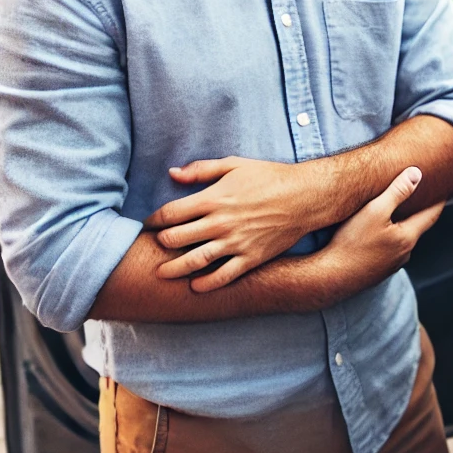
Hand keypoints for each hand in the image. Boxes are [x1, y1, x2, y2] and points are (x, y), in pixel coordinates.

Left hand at [146, 157, 331, 291]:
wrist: (305, 196)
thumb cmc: (268, 177)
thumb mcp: (234, 165)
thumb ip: (201, 170)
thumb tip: (172, 172)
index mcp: (213, 198)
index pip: (171, 213)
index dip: (153, 220)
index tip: (147, 224)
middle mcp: (221, 223)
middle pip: (177, 239)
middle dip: (160, 244)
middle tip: (154, 247)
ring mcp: (236, 243)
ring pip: (195, 261)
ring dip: (173, 269)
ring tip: (161, 274)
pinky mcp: (251, 258)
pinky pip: (224, 276)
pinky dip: (206, 284)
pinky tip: (195, 286)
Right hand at [319, 167, 443, 291]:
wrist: (330, 277)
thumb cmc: (351, 243)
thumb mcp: (374, 211)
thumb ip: (397, 192)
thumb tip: (417, 174)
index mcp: (408, 238)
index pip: (431, 214)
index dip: (438, 199)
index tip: (444, 188)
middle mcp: (404, 254)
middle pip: (417, 227)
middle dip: (418, 211)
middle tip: (420, 194)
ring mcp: (391, 265)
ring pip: (402, 239)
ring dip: (401, 226)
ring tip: (396, 211)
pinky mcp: (377, 270)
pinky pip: (388, 249)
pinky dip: (388, 238)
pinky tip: (375, 233)